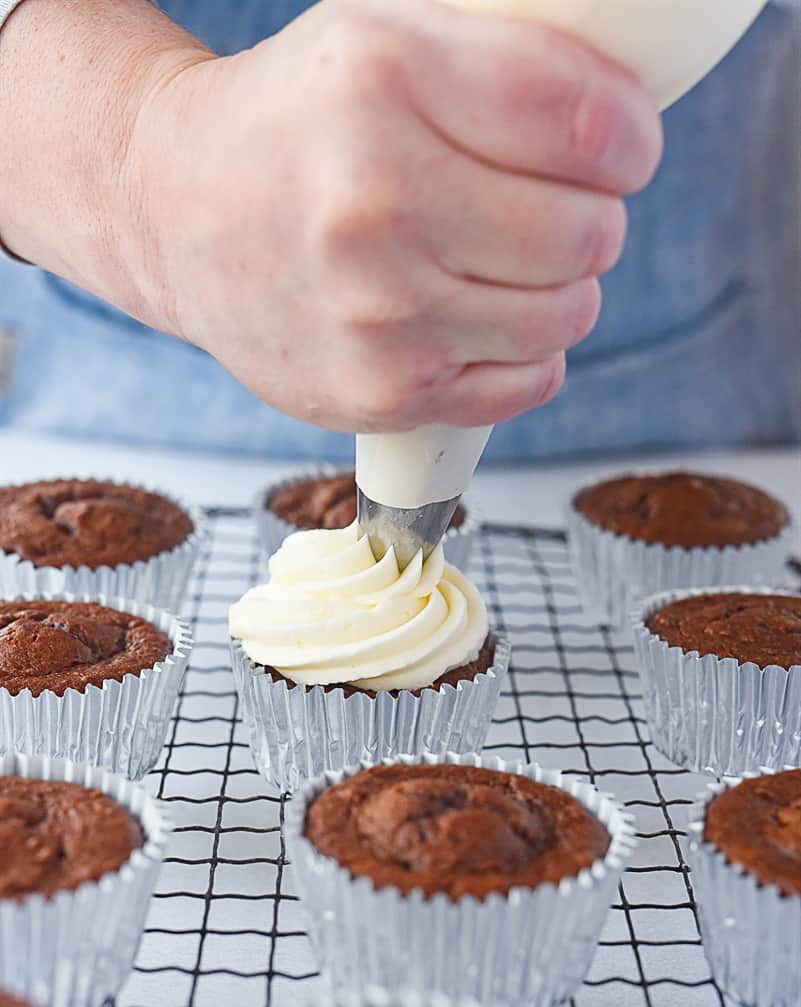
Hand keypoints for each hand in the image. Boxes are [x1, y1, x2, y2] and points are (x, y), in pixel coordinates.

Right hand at [131, 0, 662, 431]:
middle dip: (592, 217)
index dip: (629, 140)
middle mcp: (375, 203)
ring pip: (568, 314)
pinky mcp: (383, 391)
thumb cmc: (297, 126)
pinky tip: (477, 319)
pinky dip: (526, 353)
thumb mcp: (385, 36)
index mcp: (384, 82)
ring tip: (506, 263)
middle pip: (588, 231)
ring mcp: (378, 312)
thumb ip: (508, 57)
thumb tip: (629, 124)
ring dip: (562, 289)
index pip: (589, 125)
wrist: (178, 215)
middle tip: (550, 207)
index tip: (619, 149)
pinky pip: (529, 382)